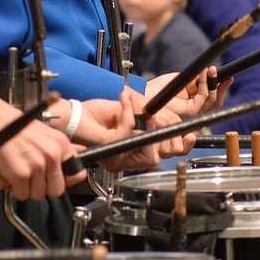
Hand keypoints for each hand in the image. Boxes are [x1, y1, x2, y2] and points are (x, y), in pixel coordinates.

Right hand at [0, 95, 84, 200]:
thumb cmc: (19, 128)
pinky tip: (12, 176)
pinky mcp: (21, 175)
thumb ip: (64, 147)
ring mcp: (37, 166)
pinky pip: (22, 195)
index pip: (77, 174)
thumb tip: (80, 152)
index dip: (66, 179)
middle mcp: (52, 156)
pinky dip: (15, 189)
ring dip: (28, 189)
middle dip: (45, 188)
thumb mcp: (48, 133)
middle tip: (34, 178)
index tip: (58, 179)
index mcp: (61, 145)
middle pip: (57, 190)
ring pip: (39, 195)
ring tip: (22, 173)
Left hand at [73, 95, 191, 170]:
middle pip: (159, 154)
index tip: (187, 133)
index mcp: (133, 153)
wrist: (72, 114)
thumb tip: (174, 123)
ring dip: (144, 118)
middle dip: (160, 128)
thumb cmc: (95, 114)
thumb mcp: (130, 114)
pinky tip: (124, 100)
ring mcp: (117, 155)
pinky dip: (128, 111)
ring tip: (134, 103)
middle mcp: (126, 159)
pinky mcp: (110, 147)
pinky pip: (129, 130)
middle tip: (151, 111)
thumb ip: (150, 120)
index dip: (179, 144)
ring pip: (147, 146)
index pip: (164, 155)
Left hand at [144, 67, 228, 120]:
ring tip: (212, 69)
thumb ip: (194, 83)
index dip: (220, 88)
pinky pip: (203, 97)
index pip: (211, 99)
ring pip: (212, 100)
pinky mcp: (190, 112)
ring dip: (214, 82)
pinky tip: (204, 74)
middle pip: (216, 102)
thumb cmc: (158, 90)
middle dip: (223, 87)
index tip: (225, 76)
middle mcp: (194, 112)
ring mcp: (193, 114)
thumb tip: (208, 76)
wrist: (145, 95)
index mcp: (192, 106)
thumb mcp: (180, 83)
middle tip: (226, 74)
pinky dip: (205, 84)